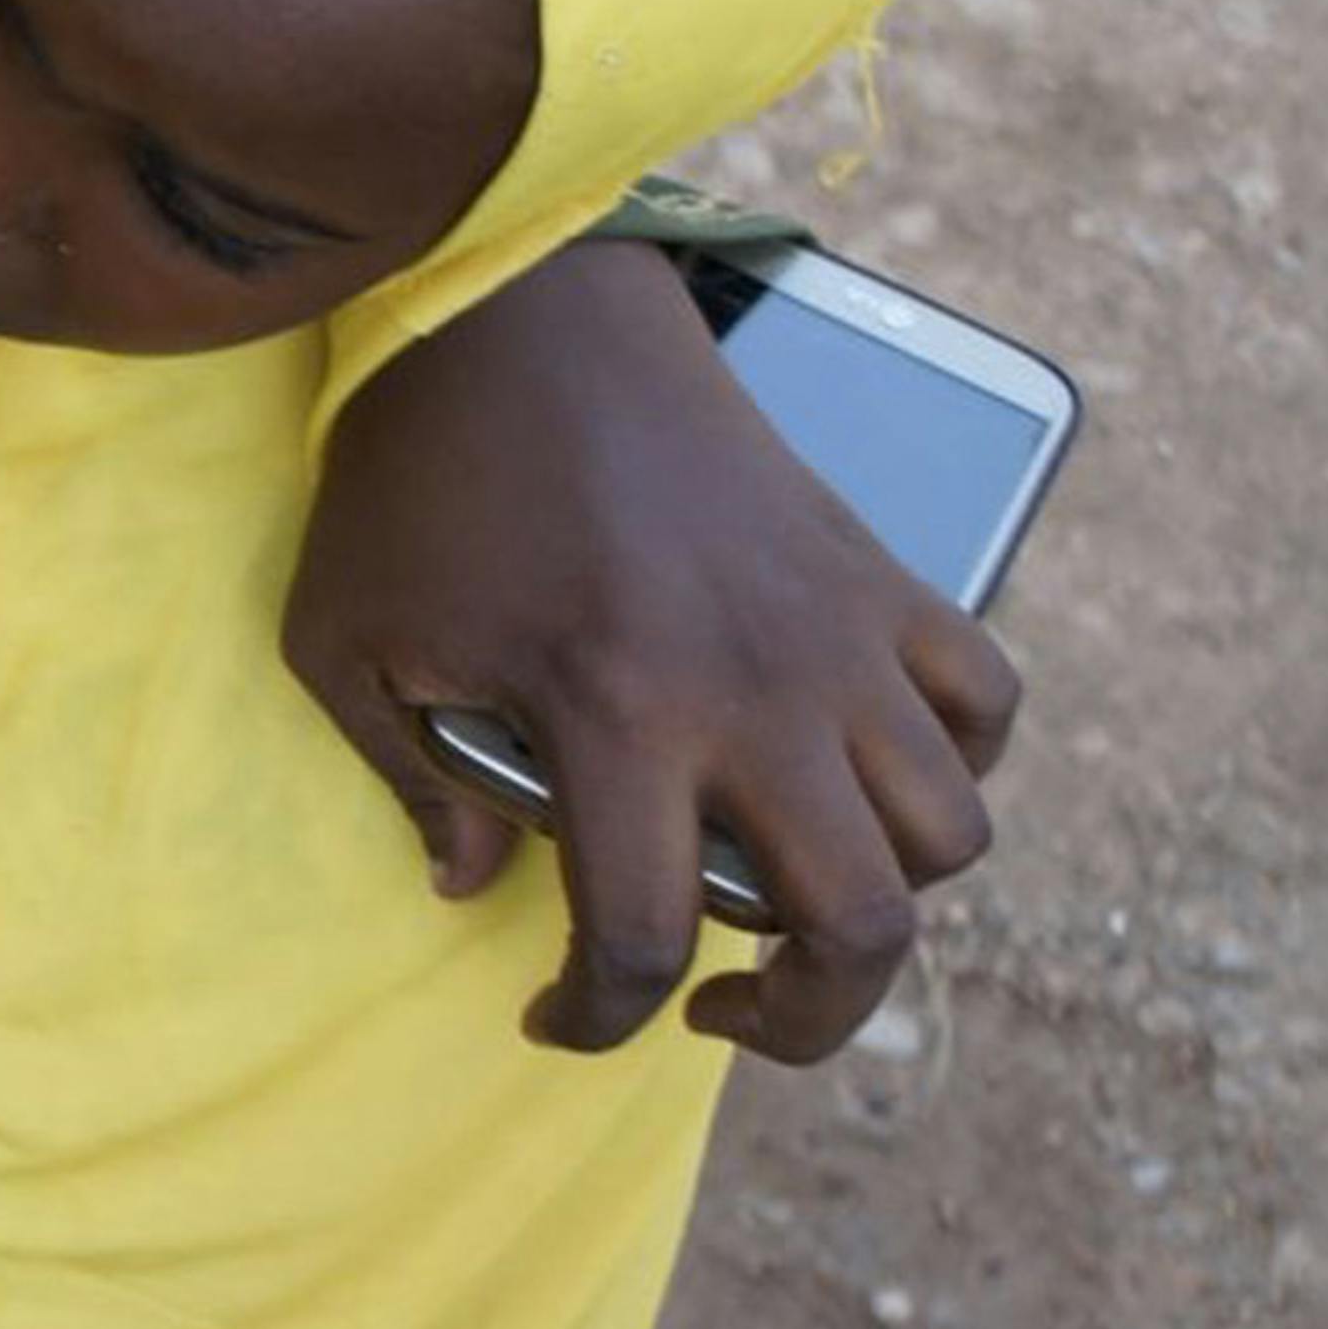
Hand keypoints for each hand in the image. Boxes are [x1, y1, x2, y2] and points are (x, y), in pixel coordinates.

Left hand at [290, 241, 1015, 1062]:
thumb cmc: (415, 471)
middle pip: (863, 927)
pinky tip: (865, 774)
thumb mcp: (343, 636)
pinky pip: (984, 702)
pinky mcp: (881, 576)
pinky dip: (955, 763)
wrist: (523, 309)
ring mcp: (838, 635)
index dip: (595, 1019)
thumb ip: (405, 780)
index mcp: (615, 714)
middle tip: (727, 1007)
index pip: (638, 938)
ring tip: (793, 892)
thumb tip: (476, 885)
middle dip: (805, 1018)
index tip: (557, 1019)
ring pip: (949, 834)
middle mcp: (755, 692)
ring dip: (886, 895)